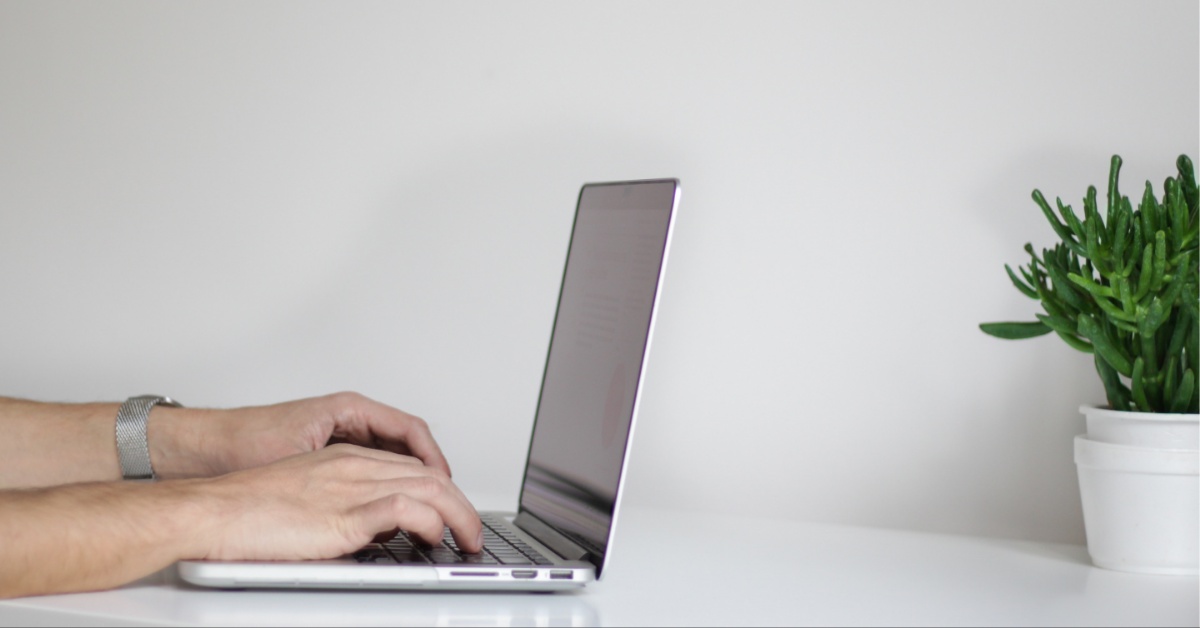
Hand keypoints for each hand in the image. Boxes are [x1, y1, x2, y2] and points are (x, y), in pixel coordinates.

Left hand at [149, 392, 451, 479]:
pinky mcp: (327, 453)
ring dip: (409, 479)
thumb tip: (385, 492)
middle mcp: (347, 418)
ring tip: (424, 506)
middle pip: (407, 442)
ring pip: (390, 456)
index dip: (434, 458)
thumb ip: (347, 473)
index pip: (410, 429)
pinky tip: (388, 506)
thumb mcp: (304, 458)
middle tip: (445, 500)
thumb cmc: (242, 443)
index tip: (446, 482)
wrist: (200, 449)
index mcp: (348, 409)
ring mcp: (338, 435)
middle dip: (429, 471)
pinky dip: (386, 484)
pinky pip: (370, 466)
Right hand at [187, 443, 483, 558]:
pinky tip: (436, 537)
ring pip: (429, 487)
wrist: (213, 510)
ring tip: (468, 539)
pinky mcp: (344, 513)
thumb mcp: (306, 500)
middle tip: (472, 530)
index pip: (410, 465)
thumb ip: (343, 508)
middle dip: (461, 502)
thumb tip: (373, 533)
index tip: (453, 510)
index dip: (440, 488)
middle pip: (429, 474)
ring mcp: (351, 486)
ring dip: (458, 515)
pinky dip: (431, 522)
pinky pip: (406, 510)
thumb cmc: (245, 509)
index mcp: (343, 458)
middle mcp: (353, 465)